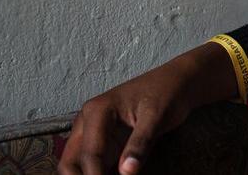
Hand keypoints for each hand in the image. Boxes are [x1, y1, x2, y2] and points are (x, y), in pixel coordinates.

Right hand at [58, 43, 235, 174]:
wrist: (177, 82)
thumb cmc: (167, 93)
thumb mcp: (157, 117)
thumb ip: (140, 144)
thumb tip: (126, 172)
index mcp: (97, 111)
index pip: (90, 154)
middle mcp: (87, 122)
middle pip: (70, 162)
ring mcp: (93, 132)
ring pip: (77, 165)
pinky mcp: (104, 141)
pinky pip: (93, 163)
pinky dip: (98, 174)